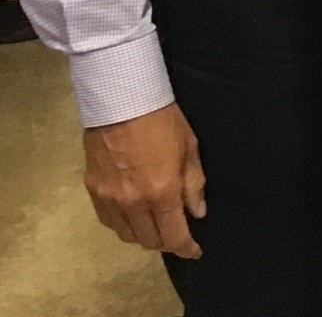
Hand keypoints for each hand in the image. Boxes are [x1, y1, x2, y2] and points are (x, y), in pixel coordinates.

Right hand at [83, 102, 205, 258]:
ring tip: (156, 227)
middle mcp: (132, 203)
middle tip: (177, 235)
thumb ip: (193, 185)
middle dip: (166, 242)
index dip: (186, 247)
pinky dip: (122, 225)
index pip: (173, 235)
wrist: (122, 101)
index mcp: (161, 193)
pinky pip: (108, 221)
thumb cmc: (163, 120)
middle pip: (148, 240)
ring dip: (143, 236)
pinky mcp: (92, 191)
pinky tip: (132, 216)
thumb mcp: (190, 148)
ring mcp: (109, 199)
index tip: (195, 251)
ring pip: (126, 234)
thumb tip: (197, 212)